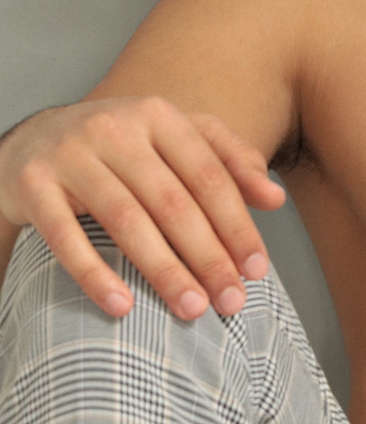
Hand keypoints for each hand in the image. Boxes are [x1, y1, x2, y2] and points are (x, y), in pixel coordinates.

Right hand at [0, 96, 285, 320]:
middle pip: (172, 201)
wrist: (32, 140)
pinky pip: (65, 237)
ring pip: (126, 220)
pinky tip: (122, 308)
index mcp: (158, 115)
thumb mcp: (174, 138)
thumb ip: (227, 160)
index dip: (236, 224)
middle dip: (208, 256)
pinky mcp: (32, 184)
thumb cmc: (120, 147)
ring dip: (163, 270)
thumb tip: (275, 198)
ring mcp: (70, 154)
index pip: (209, 175)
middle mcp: (116, 128)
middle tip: (232, 302)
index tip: (257, 270)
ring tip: (192, 309)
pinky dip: (94, 274)